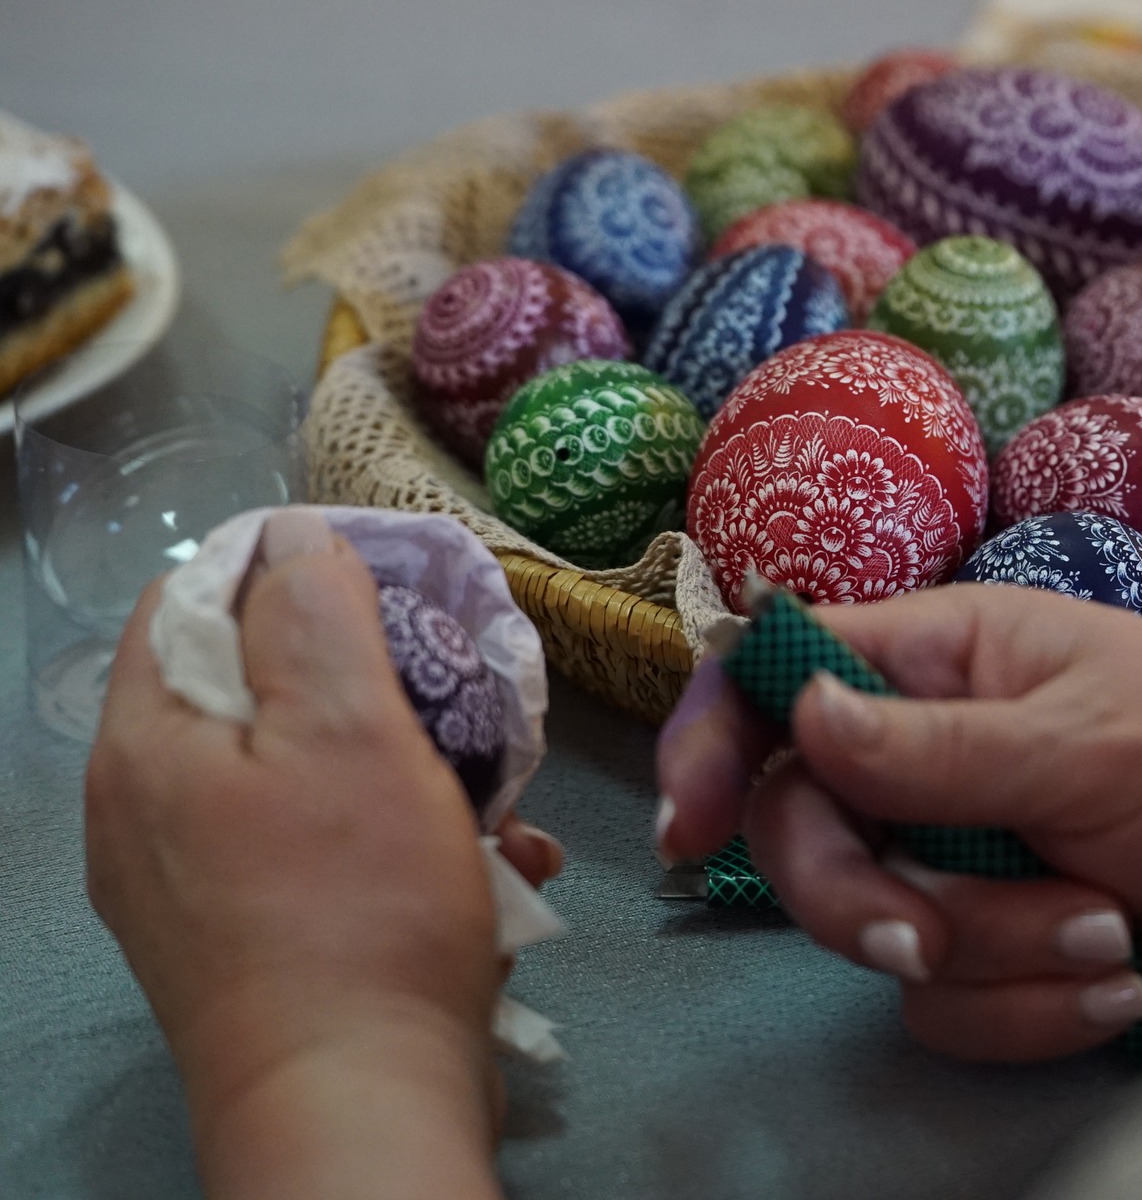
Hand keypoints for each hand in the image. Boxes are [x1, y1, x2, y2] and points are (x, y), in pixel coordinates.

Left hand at [86, 511, 555, 1199]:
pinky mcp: (242, 947)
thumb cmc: (358, 907)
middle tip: (457, 690)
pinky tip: (489, 867)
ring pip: (300, 776)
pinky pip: (317, 855)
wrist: (355, 1103)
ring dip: (405, 768)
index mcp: (148, 744)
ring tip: (497, 798)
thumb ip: (316, 615)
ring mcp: (188, 890)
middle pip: (253, 689)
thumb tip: (297, 539)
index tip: (391, 577)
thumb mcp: (353, 731)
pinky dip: (395, 844)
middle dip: (368, 678)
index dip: (287, 565)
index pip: (189, 596)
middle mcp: (143, 813)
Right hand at [657, 584, 1141, 1062]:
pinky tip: (1122, 984)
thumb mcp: (1090, 743)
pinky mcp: (1005, 947)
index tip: (690, 826)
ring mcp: (970, 855)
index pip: (782, 674)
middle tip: (916, 935)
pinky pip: (950, 1006)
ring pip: (881, 931)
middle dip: (859, 895)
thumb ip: (935, 744)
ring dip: (993, 952)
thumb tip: (800, 715)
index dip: (716, 739)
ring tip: (1109, 932)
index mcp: (950, 659)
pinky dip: (1032, 1008)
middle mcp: (939, 752)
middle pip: (805, 828)